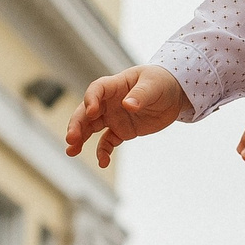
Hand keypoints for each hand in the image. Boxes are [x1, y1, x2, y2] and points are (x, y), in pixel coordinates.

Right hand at [64, 64, 190, 166]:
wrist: (173, 95)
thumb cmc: (161, 82)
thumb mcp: (153, 85)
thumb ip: (141, 95)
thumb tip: (128, 105)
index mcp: (116, 85)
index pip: (97, 90)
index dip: (91, 99)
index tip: (91, 112)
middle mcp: (109, 102)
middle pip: (86, 112)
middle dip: (77, 124)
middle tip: (71, 138)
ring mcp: (113, 117)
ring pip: (91, 128)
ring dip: (80, 138)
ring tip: (71, 151)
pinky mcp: (121, 131)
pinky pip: (107, 142)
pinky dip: (103, 152)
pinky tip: (103, 162)